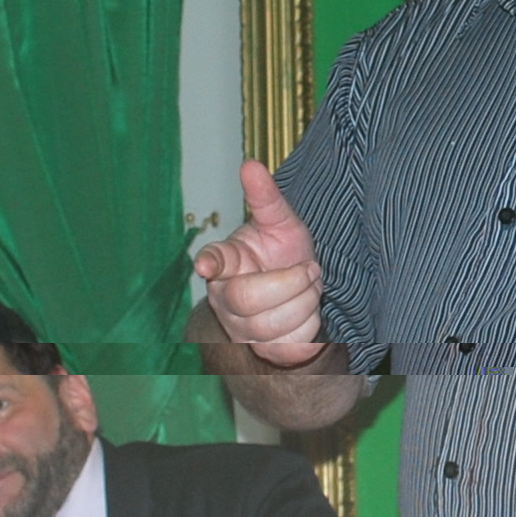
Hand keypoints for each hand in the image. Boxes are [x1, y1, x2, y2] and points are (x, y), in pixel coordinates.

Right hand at [192, 161, 327, 364]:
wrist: (300, 289)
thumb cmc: (282, 252)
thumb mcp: (279, 222)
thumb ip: (265, 198)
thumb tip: (250, 164)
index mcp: (224, 261)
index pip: (212, 261)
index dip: (209, 264)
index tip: (205, 265)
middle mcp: (224, 297)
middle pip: (249, 299)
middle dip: (292, 283)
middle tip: (311, 269)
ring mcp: (240, 328)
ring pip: (274, 326)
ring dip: (305, 303)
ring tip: (308, 288)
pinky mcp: (261, 352)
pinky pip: (289, 347)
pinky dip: (309, 328)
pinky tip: (305, 314)